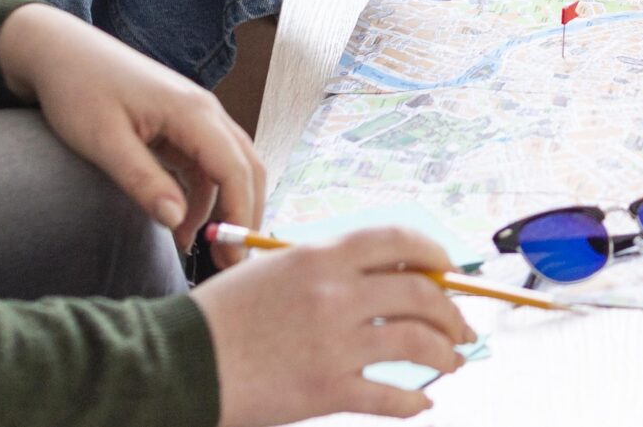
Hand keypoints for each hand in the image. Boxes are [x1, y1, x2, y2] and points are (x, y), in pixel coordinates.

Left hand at [0, 4, 264, 254]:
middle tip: (230, 263)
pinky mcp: (180, 123)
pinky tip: (181, 223)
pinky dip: (202, 195)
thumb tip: (178, 223)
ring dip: (223, 207)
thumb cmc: (79, 90)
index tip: (232, 257)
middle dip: (244, 215)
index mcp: (193, 112)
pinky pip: (206, 163)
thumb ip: (143, 181)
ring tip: (200, 250)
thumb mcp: (104, 142)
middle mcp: (205, 111)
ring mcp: (195, 116)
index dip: (240, 215)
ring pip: (230, 166)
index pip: (236, 170)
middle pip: (246, 167)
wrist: (59, 51)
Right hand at [196, 228, 476, 424]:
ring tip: (453, 361)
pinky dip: (415, 401)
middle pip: (420, 293)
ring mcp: (335, 343)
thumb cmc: (219, 317)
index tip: (449, 269)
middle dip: (452, 310)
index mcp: (321, 257)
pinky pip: (390, 395)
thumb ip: (322, 269)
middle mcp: (336, 294)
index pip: (398, 241)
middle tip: (463, 326)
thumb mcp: (272, 270)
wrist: (179, 362)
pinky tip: (423, 402)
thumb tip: (376, 277)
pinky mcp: (327, 390)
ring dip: (445, 353)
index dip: (435, 254)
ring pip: (417, 342)